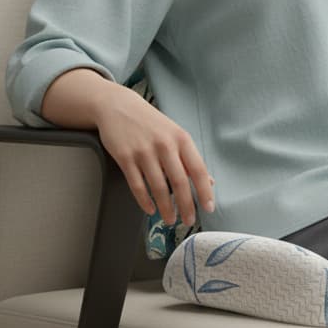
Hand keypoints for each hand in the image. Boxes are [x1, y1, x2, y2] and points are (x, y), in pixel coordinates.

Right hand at [93, 84, 215, 224]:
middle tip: (189, 221)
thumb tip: (209, 182)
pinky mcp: (125, 157)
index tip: (208, 208)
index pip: (198, 170)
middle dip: (186, 206)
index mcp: (181, 139)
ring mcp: (144, 151)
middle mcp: (164, 145)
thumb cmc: (150, 123)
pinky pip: (137, 185)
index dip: (204, 192)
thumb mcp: (175, 134)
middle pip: (179, 182)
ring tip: (170, 219)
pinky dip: (145, 201)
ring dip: (166, 208)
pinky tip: (150, 209)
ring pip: (158, 187)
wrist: (117, 106)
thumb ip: (190, 158)